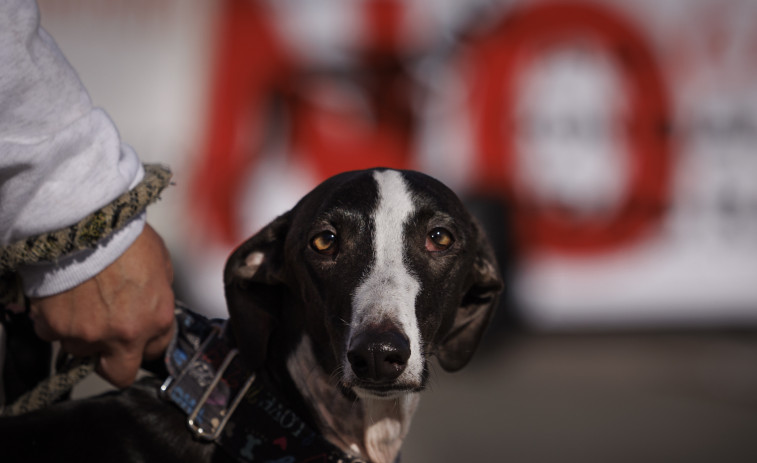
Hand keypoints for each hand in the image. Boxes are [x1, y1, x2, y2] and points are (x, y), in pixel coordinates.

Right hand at [29, 225, 175, 387]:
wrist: (87, 224)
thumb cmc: (127, 237)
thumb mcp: (162, 265)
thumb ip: (158, 296)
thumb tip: (152, 304)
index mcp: (156, 320)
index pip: (155, 350)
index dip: (146, 341)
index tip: (139, 332)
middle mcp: (124, 335)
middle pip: (118, 374)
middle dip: (115, 361)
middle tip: (109, 341)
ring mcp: (87, 335)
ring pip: (81, 351)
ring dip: (83, 335)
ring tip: (83, 305)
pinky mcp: (55, 327)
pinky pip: (53, 334)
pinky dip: (56, 322)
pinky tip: (63, 299)